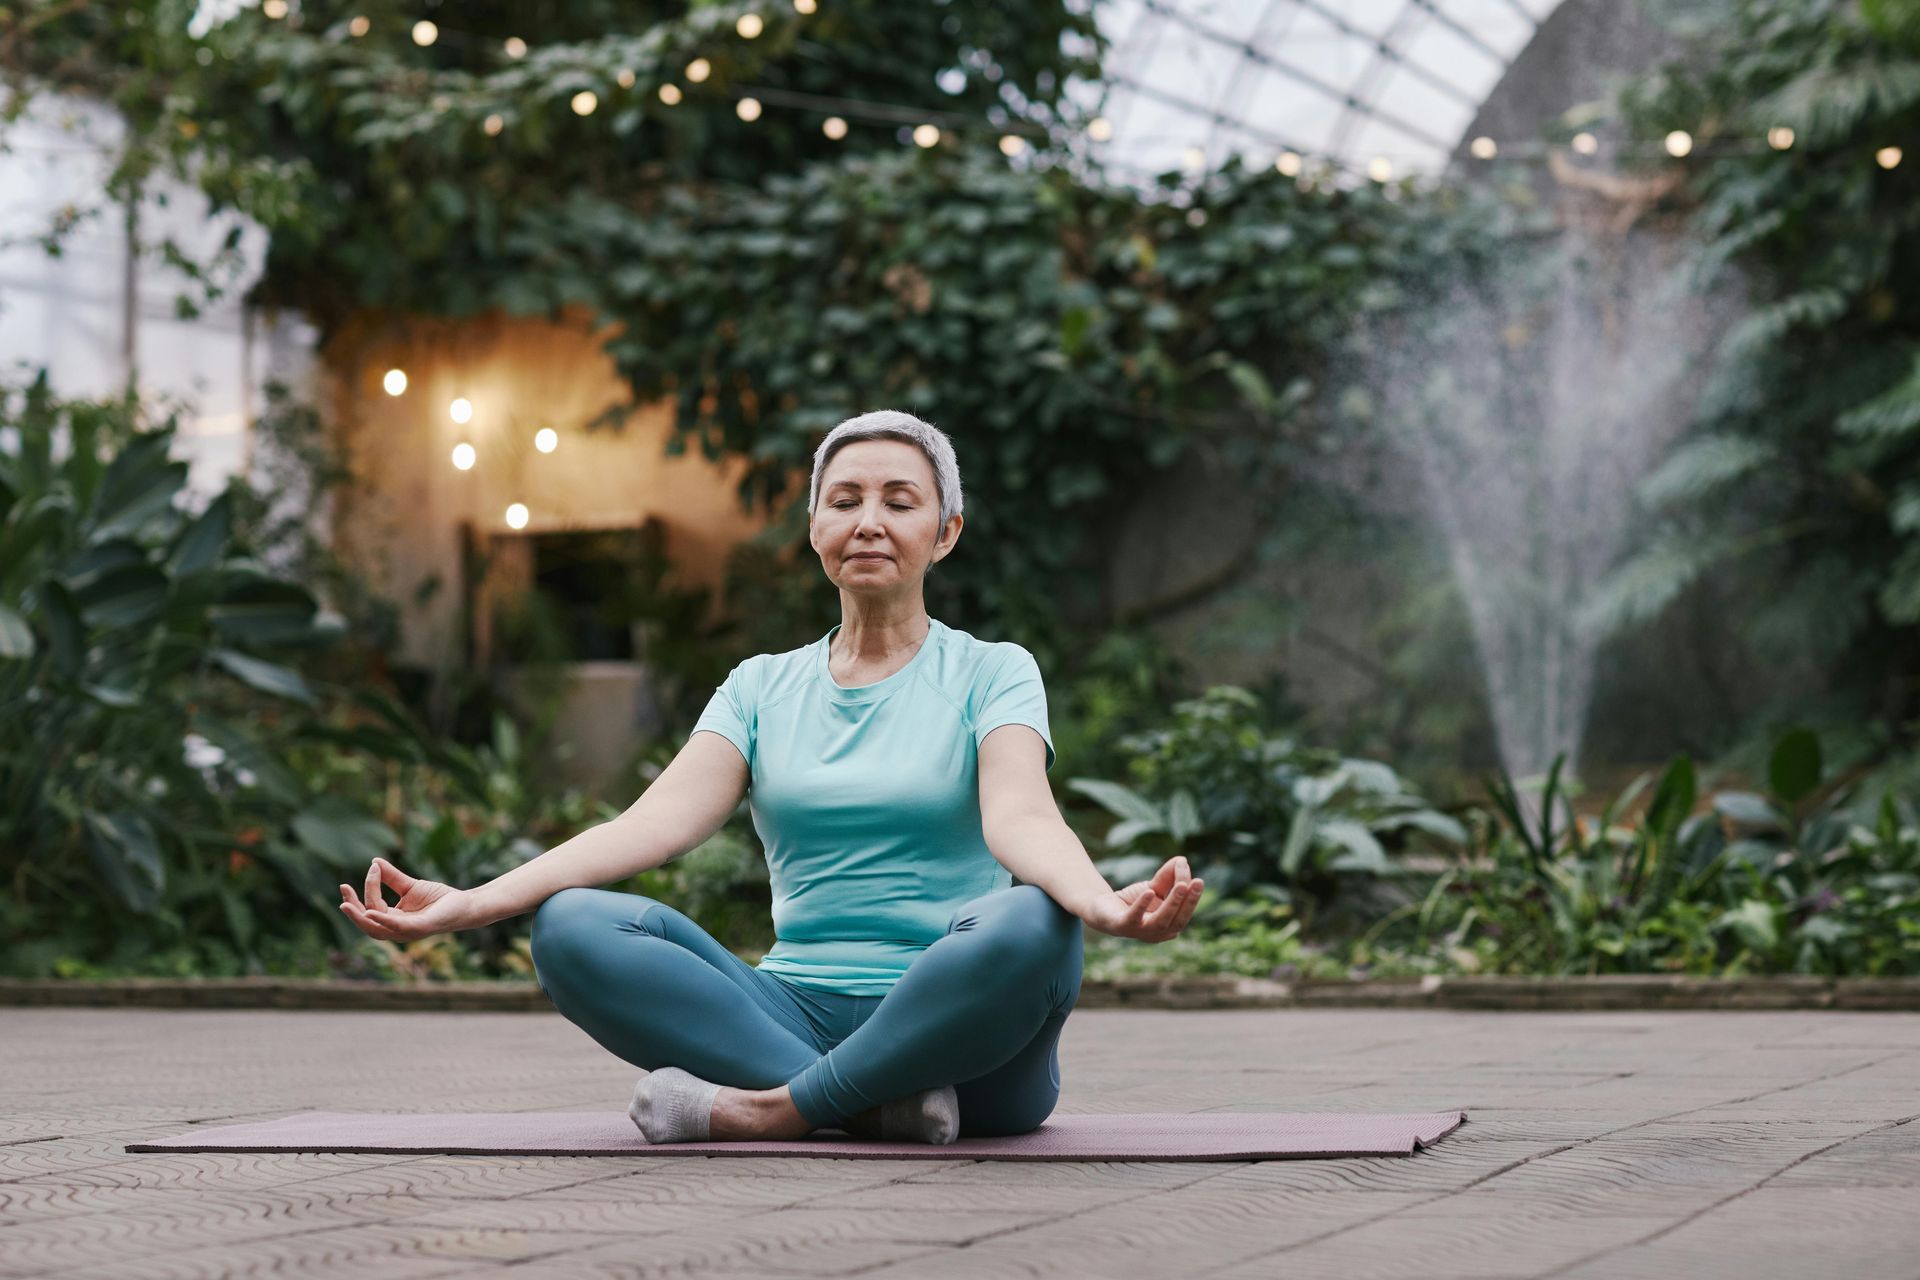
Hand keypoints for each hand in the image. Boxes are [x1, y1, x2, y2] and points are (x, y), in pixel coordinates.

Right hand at [338, 857, 474, 942]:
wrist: (464, 904)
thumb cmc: (439, 899)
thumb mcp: (410, 886)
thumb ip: (392, 877)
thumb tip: (374, 861)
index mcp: (393, 920)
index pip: (371, 908)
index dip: (368, 888)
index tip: (373, 867)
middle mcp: (397, 930)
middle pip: (367, 923)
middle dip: (352, 909)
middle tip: (343, 890)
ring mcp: (407, 932)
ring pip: (376, 929)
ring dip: (359, 917)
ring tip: (346, 904)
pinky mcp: (420, 928)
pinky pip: (397, 927)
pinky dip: (383, 921)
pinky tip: (370, 912)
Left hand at [1080, 855, 1203, 941]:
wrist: (1103, 907)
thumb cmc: (1134, 900)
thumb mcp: (1155, 887)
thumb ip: (1169, 876)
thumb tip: (1182, 860)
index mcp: (1169, 927)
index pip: (1184, 914)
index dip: (1193, 899)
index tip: (1198, 880)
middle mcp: (1157, 934)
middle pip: (1177, 921)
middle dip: (1188, 902)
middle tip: (1197, 882)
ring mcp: (1140, 933)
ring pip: (1160, 921)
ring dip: (1172, 903)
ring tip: (1181, 886)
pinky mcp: (1121, 926)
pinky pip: (1133, 918)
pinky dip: (1142, 906)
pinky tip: (1149, 892)